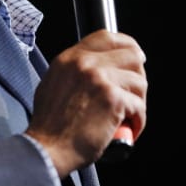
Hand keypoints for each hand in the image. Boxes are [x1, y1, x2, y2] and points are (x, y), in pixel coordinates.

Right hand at [25, 29, 146, 176]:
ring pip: (139, 82)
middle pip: (132, 55)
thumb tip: (99, 69)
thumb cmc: (49, 126)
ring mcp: (100, 79)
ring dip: (139, 101)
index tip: (136, 57)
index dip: (128, 45)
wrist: (46, 148)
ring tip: (130, 115)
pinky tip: (129, 128)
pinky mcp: (113, 100)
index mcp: (70, 58)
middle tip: (134, 93)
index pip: (107, 37)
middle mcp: (85, 64)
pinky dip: (138, 120)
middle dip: (138, 76)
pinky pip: (139, 105)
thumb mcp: (53, 84)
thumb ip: (75, 71)